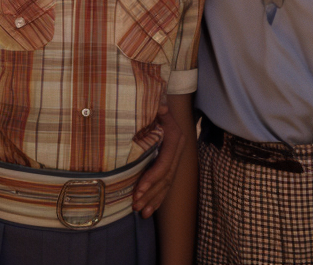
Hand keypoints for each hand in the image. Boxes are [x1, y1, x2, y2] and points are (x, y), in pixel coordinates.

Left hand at [132, 99, 185, 217]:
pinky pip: (166, 183)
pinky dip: (158, 196)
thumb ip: (157, 105)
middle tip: (135, 205)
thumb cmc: (155, 101)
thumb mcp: (155, 101)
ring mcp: (175, 157)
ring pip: (167, 183)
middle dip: (150, 193)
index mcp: (174, 137)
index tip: (138, 189)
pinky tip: (150, 208)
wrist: (164, 99)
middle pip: (165, 177)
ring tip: (141, 212)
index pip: (164, 163)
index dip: (152, 178)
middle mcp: (177, 149)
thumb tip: (161, 105)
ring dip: (154, 198)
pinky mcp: (169, 162)